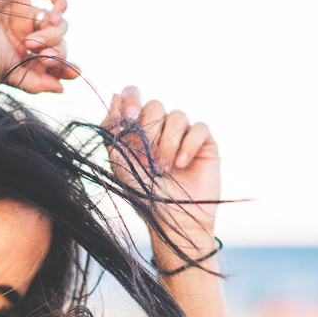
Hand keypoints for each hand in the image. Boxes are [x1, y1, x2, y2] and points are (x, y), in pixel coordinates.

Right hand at [0, 0, 79, 93]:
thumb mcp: (9, 74)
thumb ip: (35, 83)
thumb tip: (61, 88)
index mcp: (19, 52)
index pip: (52, 59)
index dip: (65, 66)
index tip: (74, 72)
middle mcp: (24, 31)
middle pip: (59, 43)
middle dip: (57, 52)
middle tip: (44, 57)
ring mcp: (25, 9)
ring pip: (58, 22)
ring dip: (53, 35)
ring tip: (32, 41)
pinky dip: (60, 5)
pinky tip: (52, 17)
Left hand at [103, 86, 220, 233]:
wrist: (173, 221)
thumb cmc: (144, 196)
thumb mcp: (120, 163)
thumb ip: (113, 131)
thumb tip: (115, 95)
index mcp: (137, 131)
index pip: (133, 99)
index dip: (131, 101)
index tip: (129, 117)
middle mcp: (160, 130)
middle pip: (155, 105)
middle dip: (149, 129)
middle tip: (147, 159)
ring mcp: (182, 136)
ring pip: (177, 115)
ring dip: (167, 142)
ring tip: (163, 169)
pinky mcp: (204, 144)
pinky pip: (198, 128)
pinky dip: (188, 145)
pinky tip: (181, 165)